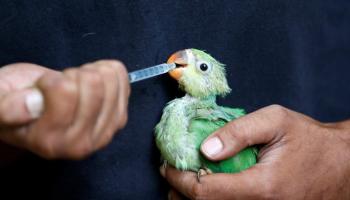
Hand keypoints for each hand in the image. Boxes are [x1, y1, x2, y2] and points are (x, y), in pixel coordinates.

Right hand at [0, 60, 129, 158]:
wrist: (40, 112)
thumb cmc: (16, 104)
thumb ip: (5, 108)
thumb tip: (30, 104)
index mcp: (50, 142)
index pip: (66, 91)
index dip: (51, 80)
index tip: (43, 89)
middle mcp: (82, 144)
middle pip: (93, 83)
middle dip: (71, 76)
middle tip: (61, 86)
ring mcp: (106, 132)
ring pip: (109, 79)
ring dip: (89, 73)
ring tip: (75, 84)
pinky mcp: (119, 118)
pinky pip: (121, 77)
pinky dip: (105, 70)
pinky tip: (92, 81)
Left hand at [161, 105, 349, 199]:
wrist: (340, 164)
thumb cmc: (309, 141)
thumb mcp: (274, 121)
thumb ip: (238, 132)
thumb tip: (205, 148)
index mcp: (262, 186)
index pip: (205, 192)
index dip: (179, 179)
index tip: (168, 165)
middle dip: (180, 192)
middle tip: (173, 171)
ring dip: (194, 199)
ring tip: (186, 178)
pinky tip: (210, 186)